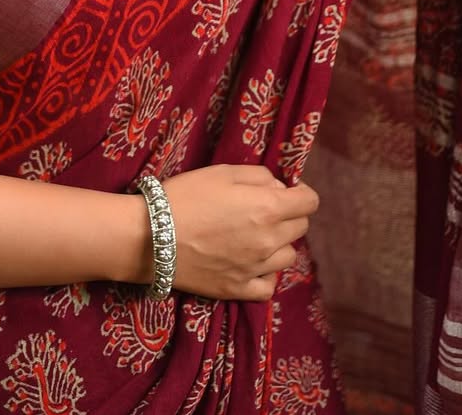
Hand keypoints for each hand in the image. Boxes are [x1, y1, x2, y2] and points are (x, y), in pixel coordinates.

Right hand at [159, 164, 317, 301]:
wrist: (151, 236)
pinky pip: (269, 285)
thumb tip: (279, 188)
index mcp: (268, 208)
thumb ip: (259, 176)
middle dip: (288, 214)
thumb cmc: (186, 195)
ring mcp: (256, 269)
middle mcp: (269, 240)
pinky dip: (266, 274)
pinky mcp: (239, 290)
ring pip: (288, 256)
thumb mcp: (223, 171)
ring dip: (278, 243)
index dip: (300, 192)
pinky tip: (251, 263)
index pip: (309, 202)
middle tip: (262, 209)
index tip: (286, 190)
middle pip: (300, 227)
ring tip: (254, 236)